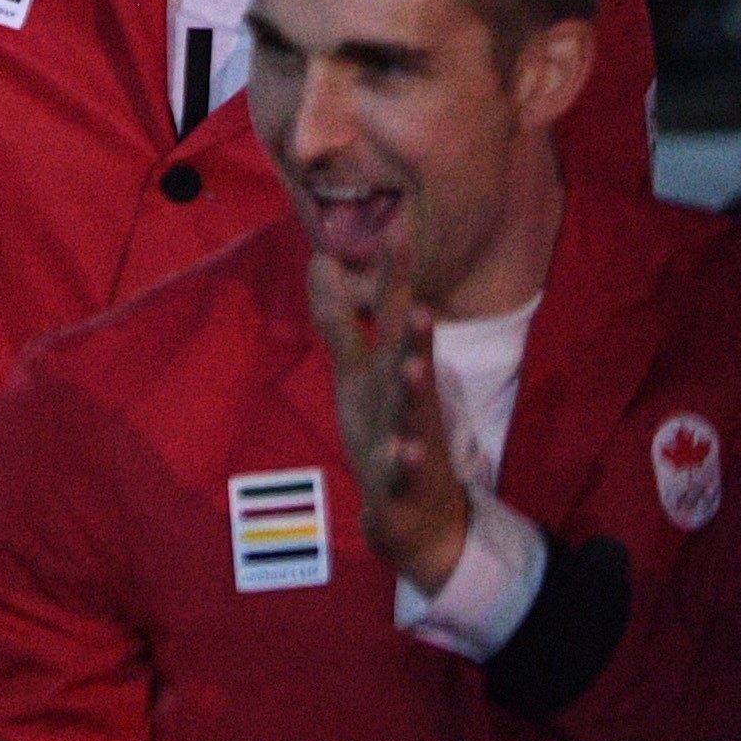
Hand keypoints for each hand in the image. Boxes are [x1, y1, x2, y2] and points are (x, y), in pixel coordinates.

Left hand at [305, 251, 473, 594]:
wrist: (415, 510)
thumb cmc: (385, 426)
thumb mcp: (356, 369)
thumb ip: (339, 318)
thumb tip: (320, 260)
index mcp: (392, 367)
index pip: (394, 316)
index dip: (395, 276)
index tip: (398, 230)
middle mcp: (405, 396)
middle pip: (412, 359)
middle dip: (416, 332)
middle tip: (420, 304)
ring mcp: (409, 437)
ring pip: (414, 412)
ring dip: (414, 389)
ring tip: (414, 367)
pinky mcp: (403, 479)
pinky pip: (405, 469)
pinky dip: (408, 459)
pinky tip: (408, 451)